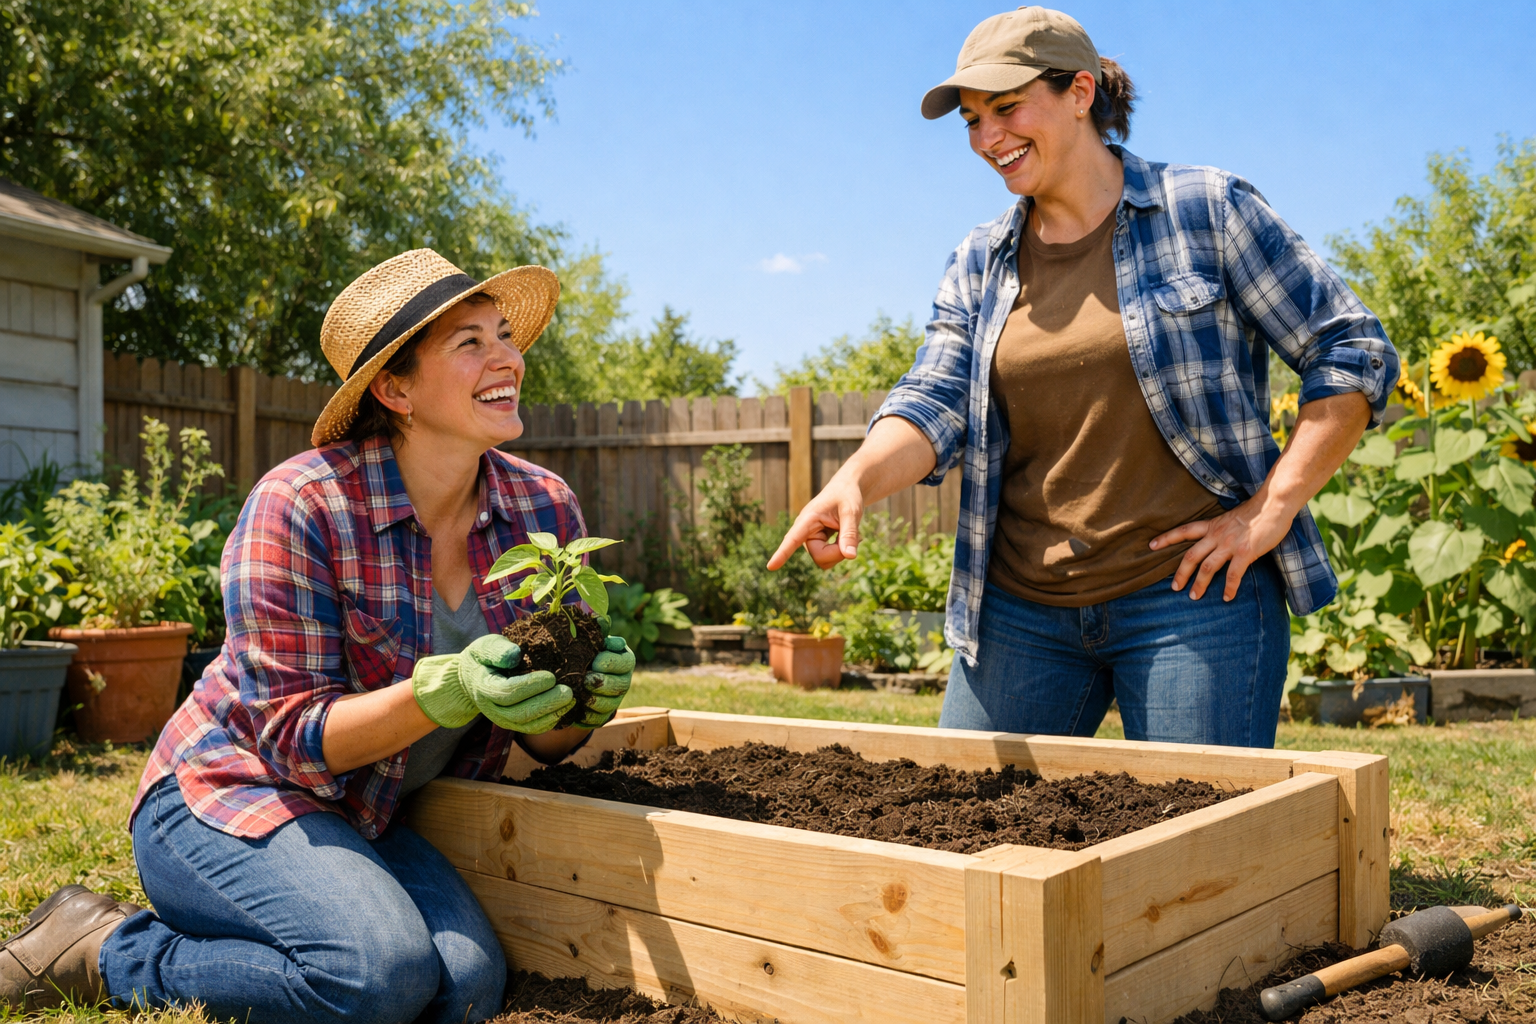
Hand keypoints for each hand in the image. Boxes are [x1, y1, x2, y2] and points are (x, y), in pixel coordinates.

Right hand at [412, 635, 574, 732]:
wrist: (472, 679)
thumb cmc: (482, 659)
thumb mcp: (484, 647)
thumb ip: (498, 650)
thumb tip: (515, 654)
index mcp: (484, 687)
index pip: (508, 692)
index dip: (530, 686)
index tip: (551, 677)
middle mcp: (491, 709)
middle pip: (520, 713)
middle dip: (546, 704)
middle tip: (568, 692)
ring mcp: (501, 719)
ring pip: (527, 725)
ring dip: (551, 715)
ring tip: (571, 701)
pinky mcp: (512, 723)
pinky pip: (531, 729)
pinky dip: (549, 722)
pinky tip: (564, 710)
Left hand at [574, 636, 634, 727]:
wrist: (573, 677)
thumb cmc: (583, 653)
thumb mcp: (590, 641)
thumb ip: (596, 632)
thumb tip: (600, 619)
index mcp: (624, 660)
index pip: (625, 662)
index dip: (611, 663)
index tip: (595, 661)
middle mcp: (624, 681)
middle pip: (620, 686)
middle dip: (603, 683)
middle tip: (585, 680)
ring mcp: (615, 700)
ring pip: (610, 705)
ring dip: (595, 701)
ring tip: (579, 695)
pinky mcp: (602, 716)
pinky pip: (598, 720)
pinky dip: (587, 716)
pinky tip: (575, 710)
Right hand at [767, 477, 862, 570]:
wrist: (848, 489)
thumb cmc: (848, 496)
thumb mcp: (852, 512)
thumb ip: (849, 534)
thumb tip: (850, 556)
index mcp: (808, 519)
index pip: (793, 538)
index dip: (782, 553)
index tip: (771, 567)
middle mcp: (805, 531)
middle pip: (819, 557)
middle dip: (838, 553)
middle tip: (857, 538)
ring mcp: (811, 538)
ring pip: (824, 560)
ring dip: (841, 552)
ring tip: (852, 534)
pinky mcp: (818, 543)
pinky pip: (829, 558)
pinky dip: (842, 551)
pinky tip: (848, 537)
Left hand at [1150, 392, 1373, 600]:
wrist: (1274, 505)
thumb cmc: (1255, 512)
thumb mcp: (1231, 518)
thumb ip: (1220, 529)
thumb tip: (1213, 541)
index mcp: (1212, 525)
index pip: (1184, 531)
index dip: (1167, 538)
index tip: (1151, 546)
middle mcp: (1217, 535)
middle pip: (1191, 555)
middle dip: (1181, 573)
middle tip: (1174, 587)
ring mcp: (1231, 544)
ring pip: (1208, 567)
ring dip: (1200, 584)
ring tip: (1194, 597)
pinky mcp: (1246, 553)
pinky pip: (1234, 574)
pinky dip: (1230, 588)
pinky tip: (1227, 598)